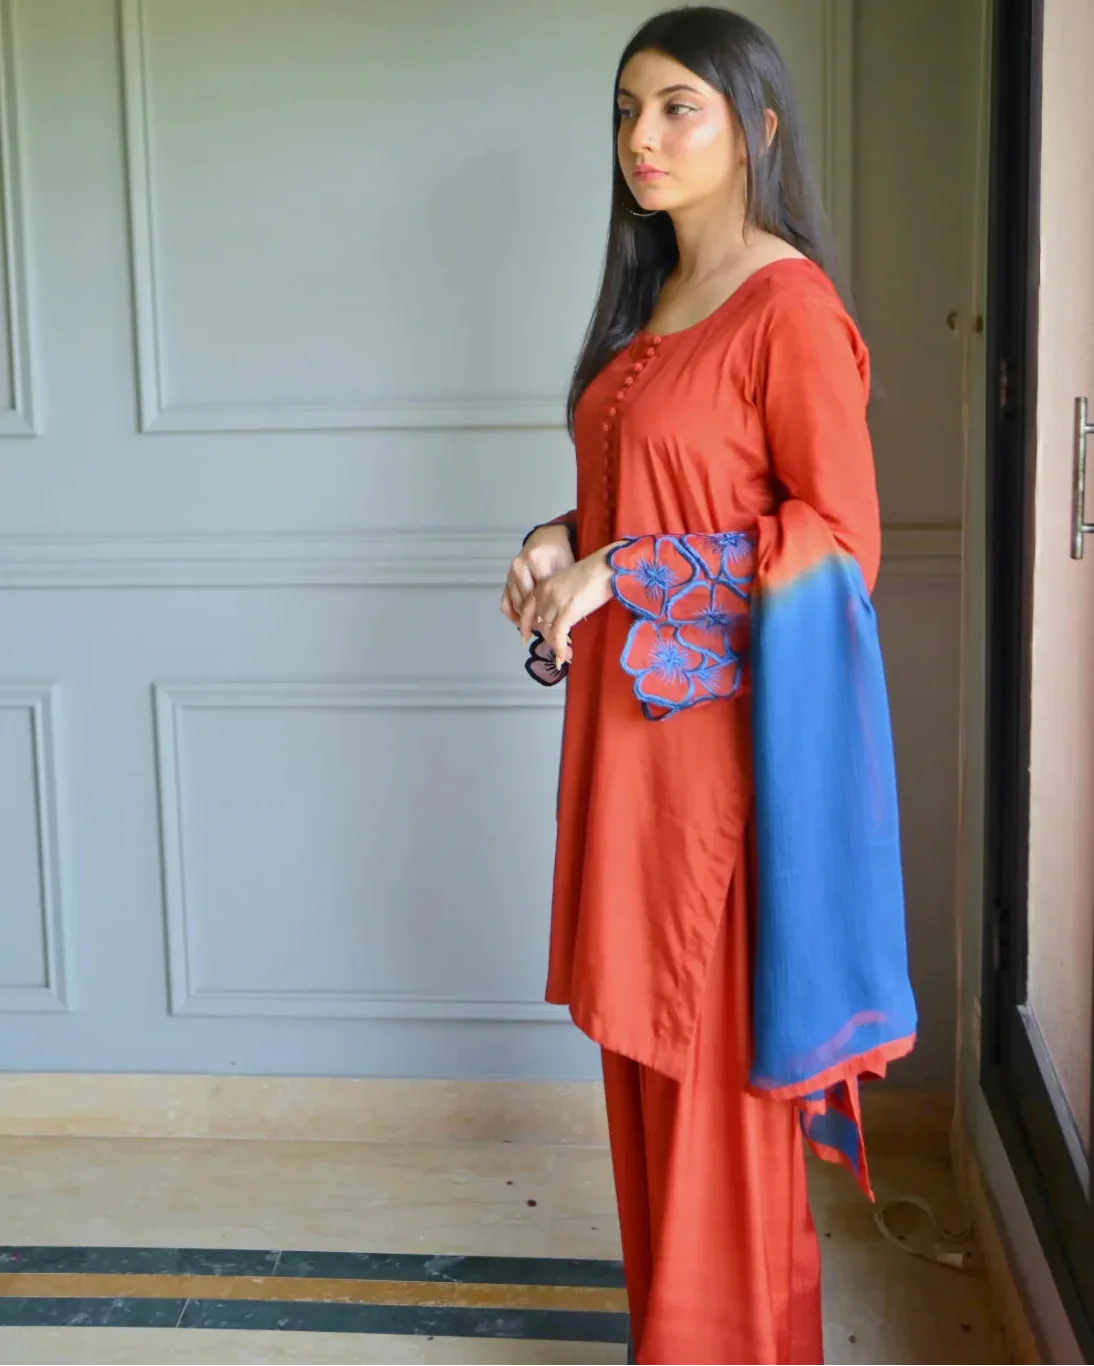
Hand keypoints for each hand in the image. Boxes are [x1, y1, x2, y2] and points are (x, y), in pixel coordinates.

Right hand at [500, 524, 574, 627]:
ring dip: (526, 619)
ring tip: (540, 629)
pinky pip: (505, 602)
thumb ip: (563, 586)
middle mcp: (518, 566)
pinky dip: (512, 615)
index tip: (558, 624)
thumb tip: (566, 612)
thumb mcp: (566, 565)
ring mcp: (510, 574)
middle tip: (550, 630)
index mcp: (534, 559)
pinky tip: (522, 623)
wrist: (546, 539)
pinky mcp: (507, 581)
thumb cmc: (559, 552)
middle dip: (538, 617)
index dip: (549, 611)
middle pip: (527, 601)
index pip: (541, 593)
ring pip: (516, 604)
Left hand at [519, 548, 614, 664]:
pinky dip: (559, 648)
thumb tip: (561, 615)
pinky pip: (558, 635)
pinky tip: (562, 658)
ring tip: (564, 655)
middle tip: (555, 650)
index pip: (526, 609)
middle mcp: (545, 594)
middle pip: (538, 622)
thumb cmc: (594, 572)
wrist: (606, 567)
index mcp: (543, 585)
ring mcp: (555, 603)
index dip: (525, 625)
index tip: (525, 637)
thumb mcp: (568, 582)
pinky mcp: (567, 611)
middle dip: (546, 638)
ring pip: (547, 631)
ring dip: (555, 646)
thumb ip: (560, 596)